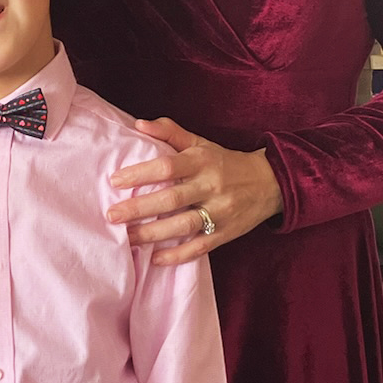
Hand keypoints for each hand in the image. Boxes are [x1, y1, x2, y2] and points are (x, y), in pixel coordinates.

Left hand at [107, 116, 284, 265]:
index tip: (115, 181)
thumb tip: (139, 124)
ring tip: (126, 239)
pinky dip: (178, 255)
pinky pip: (200, 247)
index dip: (140, 173)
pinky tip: (155, 259)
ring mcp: (220, 212)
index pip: (167, 167)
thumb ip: (170, 133)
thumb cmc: (225, 162)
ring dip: (152, 234)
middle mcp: (211, 186)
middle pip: (171, 199)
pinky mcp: (226, 233)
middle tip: (112, 215)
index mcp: (202, 162)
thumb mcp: (200, 143)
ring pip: (183, 226)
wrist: (271, 182)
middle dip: (139, 208)